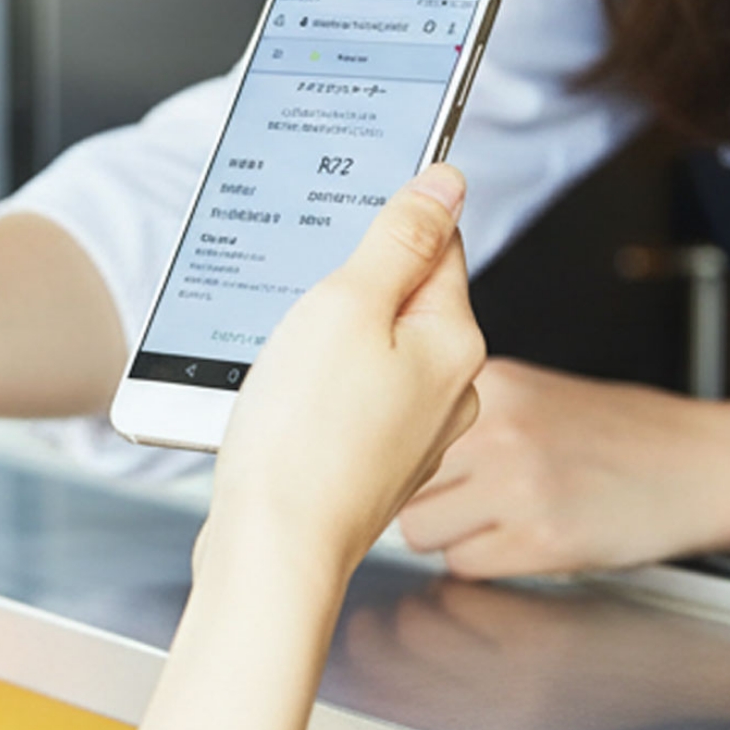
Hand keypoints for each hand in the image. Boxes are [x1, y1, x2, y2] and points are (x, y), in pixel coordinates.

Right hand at [208, 165, 486, 587]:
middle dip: (350, 288)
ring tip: (284, 359)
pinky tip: (283, 401)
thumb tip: (444, 181)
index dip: (384, 224)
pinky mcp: (375, 460)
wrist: (274, 548)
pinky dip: (318, 387)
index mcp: (455, 341)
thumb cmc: (303, 436)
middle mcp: (451, 388)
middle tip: (298, 302)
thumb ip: (398, 239)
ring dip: (328, 340)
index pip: (439, 243)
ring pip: (374, 350)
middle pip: (405, 297)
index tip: (338, 228)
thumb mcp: (346, 306)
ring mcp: (414, 430)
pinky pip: (352, 396)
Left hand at [397, 359, 729, 577]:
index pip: (401, 427)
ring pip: (420, 529)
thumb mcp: (535, 392)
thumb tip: (402, 440)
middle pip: (401, 481)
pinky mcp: (541, 540)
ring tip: (488, 524)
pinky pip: (464, 565)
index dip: (405, 458)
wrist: (707, 465)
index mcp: (491, 384)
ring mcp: (517, 485)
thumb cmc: (625, 434)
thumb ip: (469, 410)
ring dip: (445, 535)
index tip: (414, 474)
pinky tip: (518, 543)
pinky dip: (481, 562)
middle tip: (456, 504)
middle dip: (420, 499)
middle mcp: (497, 429)